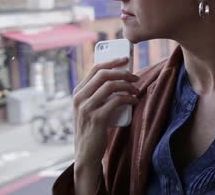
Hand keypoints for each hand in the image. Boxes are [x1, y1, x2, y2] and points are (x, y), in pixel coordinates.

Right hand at [71, 57, 139, 192]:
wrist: (86, 154)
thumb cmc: (93, 129)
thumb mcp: (91, 108)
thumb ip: (98, 94)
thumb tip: (120, 77)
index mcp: (78, 92)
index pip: (95, 68)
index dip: (112, 61)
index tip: (126, 59)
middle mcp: (79, 98)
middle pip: (104, 74)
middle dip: (123, 72)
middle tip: (136, 77)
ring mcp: (86, 108)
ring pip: (110, 86)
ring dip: (127, 85)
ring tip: (136, 90)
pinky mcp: (96, 119)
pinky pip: (116, 101)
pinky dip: (128, 98)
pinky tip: (134, 100)